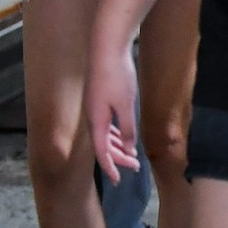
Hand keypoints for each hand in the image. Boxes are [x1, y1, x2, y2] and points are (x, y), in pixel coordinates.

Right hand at [84, 36, 141, 183]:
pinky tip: (124, 137)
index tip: (118, 180)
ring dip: (118, 145)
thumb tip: (129, 147)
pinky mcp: (100, 98)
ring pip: (105, 134)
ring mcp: (95, 107)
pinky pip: (106, 123)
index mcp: (96, 121)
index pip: (101, 151)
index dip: (110, 167)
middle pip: (103, 145)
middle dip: (118, 158)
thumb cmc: (117, 75)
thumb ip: (128, 127)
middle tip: (134, 168)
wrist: (106, 47)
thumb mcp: (127, 104)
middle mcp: (92, 117)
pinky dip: (115, 133)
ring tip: (132, 155)